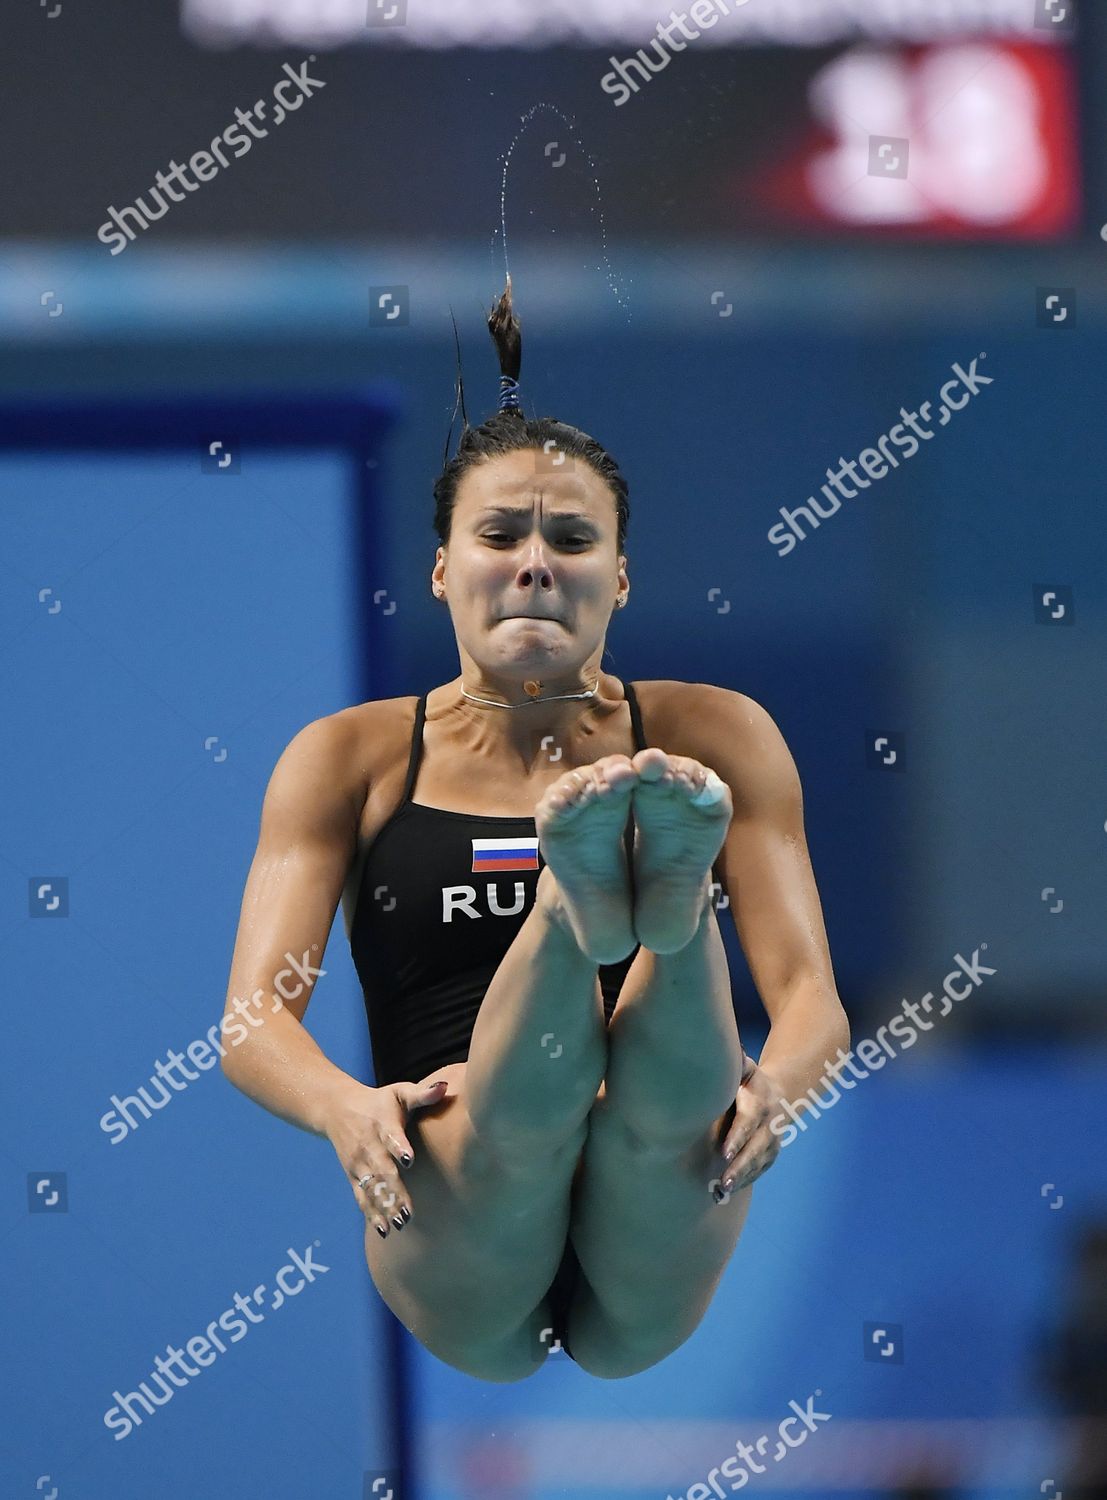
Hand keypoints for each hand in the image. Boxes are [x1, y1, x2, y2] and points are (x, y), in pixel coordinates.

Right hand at [324, 1077, 449, 1236]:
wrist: (338, 1108)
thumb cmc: (380, 1102)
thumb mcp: (399, 1092)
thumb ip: (422, 1094)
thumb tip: (445, 1086)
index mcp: (382, 1123)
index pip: (390, 1136)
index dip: (399, 1147)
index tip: (409, 1159)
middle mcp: (368, 1146)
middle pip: (382, 1170)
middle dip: (395, 1191)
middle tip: (409, 1211)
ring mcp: (359, 1164)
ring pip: (372, 1188)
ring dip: (385, 1207)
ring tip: (401, 1224)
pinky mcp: (354, 1176)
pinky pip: (362, 1198)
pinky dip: (372, 1214)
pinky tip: (385, 1231)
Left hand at [713, 1052, 786, 1197]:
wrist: (782, 1095)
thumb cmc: (752, 1081)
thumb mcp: (747, 1069)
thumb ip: (738, 1064)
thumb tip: (730, 1052)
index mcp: (760, 1104)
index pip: (748, 1123)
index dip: (737, 1138)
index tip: (724, 1152)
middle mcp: (769, 1126)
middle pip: (754, 1150)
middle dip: (739, 1166)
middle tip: (723, 1182)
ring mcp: (772, 1142)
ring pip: (757, 1164)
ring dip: (741, 1178)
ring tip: (721, 1192)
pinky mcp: (771, 1154)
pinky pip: (759, 1170)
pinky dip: (745, 1181)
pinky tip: (727, 1193)